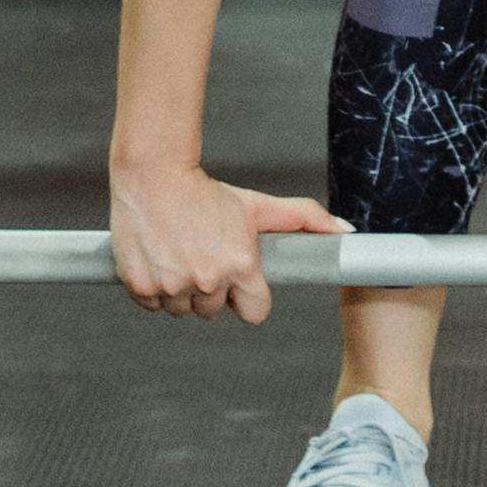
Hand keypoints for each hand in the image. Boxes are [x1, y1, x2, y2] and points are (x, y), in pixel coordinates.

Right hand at [111, 166, 348, 321]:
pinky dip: (154, 289)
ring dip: (183, 291)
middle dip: (213, 290)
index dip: (247, 297)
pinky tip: (161, 259)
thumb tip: (346, 231)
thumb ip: (305, 219)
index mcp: (240, 266)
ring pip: (183, 310)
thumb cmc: (207, 192)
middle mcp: (207, 281)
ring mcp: (172, 286)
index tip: (238, 278)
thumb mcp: (258, 205)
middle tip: (204, 256)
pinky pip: (154, 305)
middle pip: (215, 312)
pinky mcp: (140, 287)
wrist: (153, 174)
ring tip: (181, 254)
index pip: (255, 313)